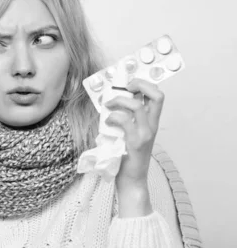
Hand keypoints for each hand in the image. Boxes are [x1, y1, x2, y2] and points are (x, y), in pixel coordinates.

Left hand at [104, 78, 163, 216]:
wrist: (132, 180)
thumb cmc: (127, 156)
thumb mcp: (128, 133)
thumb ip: (126, 119)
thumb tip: (110, 102)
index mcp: (152, 122)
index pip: (158, 95)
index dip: (145, 83)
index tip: (129, 83)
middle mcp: (152, 125)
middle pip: (157, 95)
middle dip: (139, 84)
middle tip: (124, 87)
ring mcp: (145, 133)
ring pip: (137, 106)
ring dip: (119, 101)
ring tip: (108, 106)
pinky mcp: (135, 142)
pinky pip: (124, 121)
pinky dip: (113, 117)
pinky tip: (107, 122)